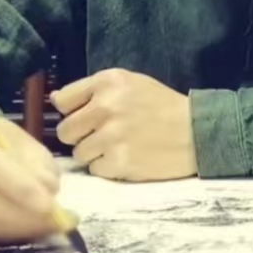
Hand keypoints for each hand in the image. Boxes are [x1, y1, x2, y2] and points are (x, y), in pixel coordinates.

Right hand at [0, 114, 61, 243]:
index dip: (21, 189)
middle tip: (53, 221)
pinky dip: (5, 234)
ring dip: (17, 228)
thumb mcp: (19, 137)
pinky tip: (26, 228)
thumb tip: (49, 189)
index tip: (50, 204)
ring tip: (45, 225)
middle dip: (21, 216)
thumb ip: (36, 159)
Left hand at [51, 67, 196, 181]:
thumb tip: (55, 100)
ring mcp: (112, 136)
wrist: (196, 132)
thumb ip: (92, 88)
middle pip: (65, 131)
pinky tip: (126, 157)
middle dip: (79, 135)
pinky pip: (95, 170)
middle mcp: (106, 107)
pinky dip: (108, 168)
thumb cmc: (160, 105)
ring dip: (94, 153)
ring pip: (79, 153)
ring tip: (117, 146)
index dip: (71, 111)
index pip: (62, 101)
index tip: (82, 116)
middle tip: (100, 135)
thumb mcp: (128, 82)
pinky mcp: (121, 162)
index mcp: (107, 82)